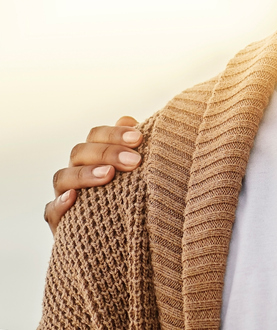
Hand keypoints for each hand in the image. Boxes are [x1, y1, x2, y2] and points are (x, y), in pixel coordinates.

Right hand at [45, 116, 142, 233]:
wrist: (128, 240)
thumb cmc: (136, 199)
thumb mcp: (141, 173)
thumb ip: (135, 147)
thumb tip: (130, 121)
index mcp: (96, 157)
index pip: (96, 136)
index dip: (114, 133)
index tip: (139, 138)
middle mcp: (78, 172)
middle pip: (80, 152)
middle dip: (107, 153)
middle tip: (134, 162)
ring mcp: (66, 196)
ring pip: (62, 177)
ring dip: (85, 174)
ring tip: (108, 175)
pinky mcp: (61, 223)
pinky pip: (51, 211)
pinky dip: (59, 204)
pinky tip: (73, 198)